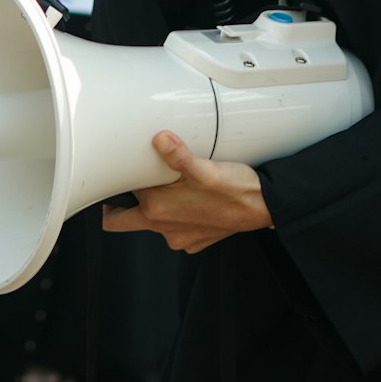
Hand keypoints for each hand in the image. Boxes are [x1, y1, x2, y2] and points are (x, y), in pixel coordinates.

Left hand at [102, 132, 271, 252]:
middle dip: (118, 206)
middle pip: (123, 221)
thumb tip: (159, 139)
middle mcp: (163, 228)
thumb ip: (178, 155)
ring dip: (154, 207)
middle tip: (124, 185)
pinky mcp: (193, 241)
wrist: (262, 207)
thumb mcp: (204, 168)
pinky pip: (174, 229)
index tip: (118, 174)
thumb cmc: (235, 189)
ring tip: (167, 185)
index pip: (121, 200)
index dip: (119, 184)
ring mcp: (178, 238)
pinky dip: (176, 215)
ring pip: (151, 223)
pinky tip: (189, 199)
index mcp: (157, 210)